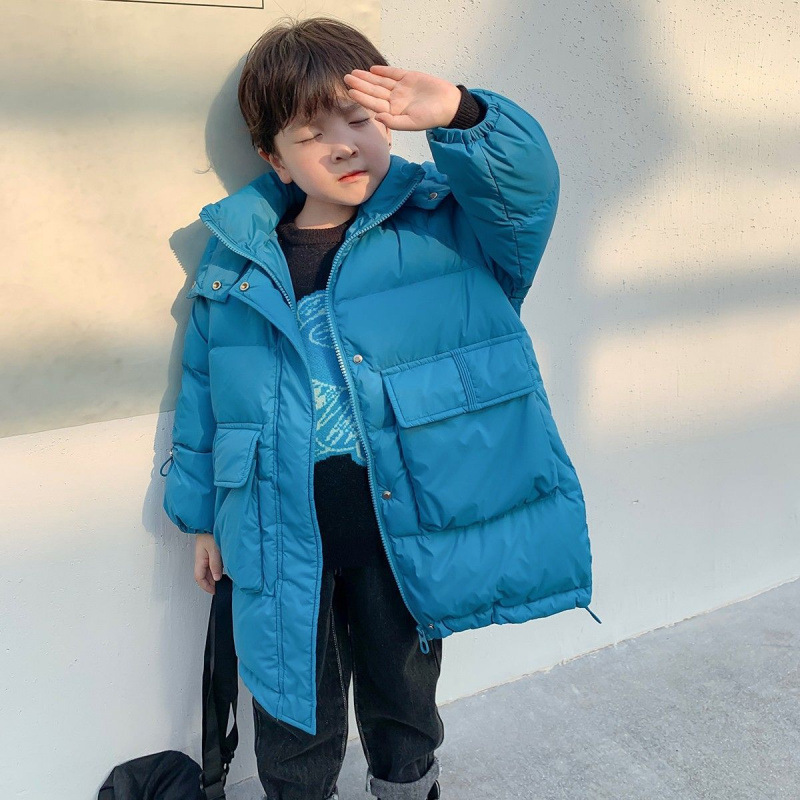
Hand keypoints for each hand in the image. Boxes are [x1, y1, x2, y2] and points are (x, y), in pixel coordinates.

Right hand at [195, 533, 222, 593]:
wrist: (210, 522)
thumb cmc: (210, 532)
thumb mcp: (214, 549)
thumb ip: (215, 564)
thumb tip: (216, 578)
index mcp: (199, 560)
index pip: (199, 578)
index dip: (206, 587)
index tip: (214, 591)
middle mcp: (201, 559)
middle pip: (204, 576)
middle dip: (210, 584)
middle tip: (219, 588)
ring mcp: (205, 555)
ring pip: (208, 570)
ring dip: (214, 576)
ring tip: (223, 580)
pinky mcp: (210, 552)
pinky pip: (212, 564)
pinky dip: (217, 569)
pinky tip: (223, 569)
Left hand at [343, 65, 461, 131]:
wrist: (449, 105)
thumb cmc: (432, 117)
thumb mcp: (412, 123)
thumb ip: (394, 122)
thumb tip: (378, 118)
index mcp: (394, 112)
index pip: (374, 103)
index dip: (362, 97)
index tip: (350, 91)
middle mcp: (395, 100)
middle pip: (374, 91)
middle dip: (360, 84)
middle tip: (346, 78)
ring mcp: (401, 88)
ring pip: (380, 81)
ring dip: (368, 77)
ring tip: (354, 72)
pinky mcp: (409, 78)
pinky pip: (393, 73)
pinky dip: (383, 71)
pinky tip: (372, 69)